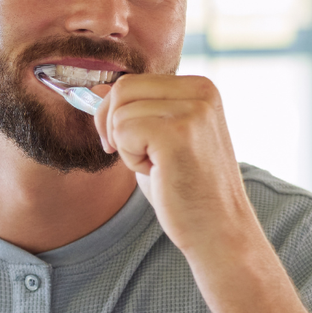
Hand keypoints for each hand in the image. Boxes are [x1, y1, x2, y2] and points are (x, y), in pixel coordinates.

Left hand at [92, 74, 263, 262]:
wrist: (217, 230)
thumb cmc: (187, 190)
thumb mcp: (158, 140)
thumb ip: (134, 110)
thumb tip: (94, 89)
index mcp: (200, 87)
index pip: (131, 82)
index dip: (115, 115)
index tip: (130, 145)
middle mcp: (201, 90)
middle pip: (122, 89)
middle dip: (113, 127)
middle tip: (139, 158)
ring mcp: (192, 109)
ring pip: (119, 114)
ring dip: (127, 148)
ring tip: (160, 167)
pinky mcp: (178, 132)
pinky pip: (122, 132)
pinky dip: (131, 159)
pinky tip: (159, 173)